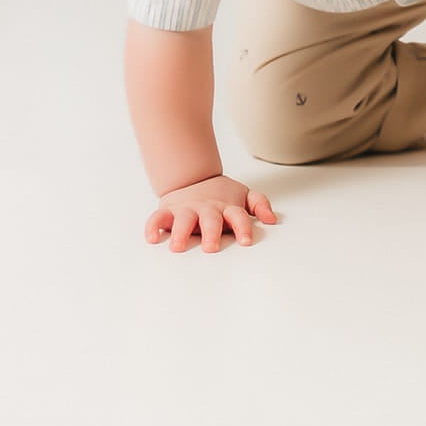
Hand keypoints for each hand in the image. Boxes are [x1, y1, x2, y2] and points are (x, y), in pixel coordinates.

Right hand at [145, 173, 277, 252]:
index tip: (246, 241)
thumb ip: (259, 205)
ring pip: (183, 220)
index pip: (238, 217)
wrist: (192, 177)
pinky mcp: (168, 211)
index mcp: (227, 207)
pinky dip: (153, 227)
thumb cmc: (220, 196)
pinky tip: (153, 238)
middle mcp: (207, 209)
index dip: (243, 228)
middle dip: (210, 233)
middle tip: (211, 247)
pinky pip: (158, 218)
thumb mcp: (243, 196)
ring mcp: (187, 209)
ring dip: (180, 232)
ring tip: (178, 247)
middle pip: (210, 220)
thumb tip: (272, 219)